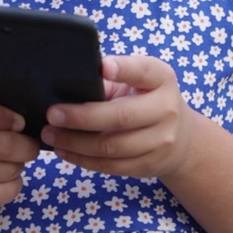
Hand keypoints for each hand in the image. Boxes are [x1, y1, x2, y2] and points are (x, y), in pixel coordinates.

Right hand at [0, 69, 41, 213]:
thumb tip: (0, 60)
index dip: (2, 116)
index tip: (20, 122)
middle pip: (3, 145)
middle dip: (26, 146)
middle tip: (29, 144)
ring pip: (9, 169)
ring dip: (20, 165)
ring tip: (13, 159)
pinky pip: (6, 191)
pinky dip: (14, 185)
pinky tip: (5, 177)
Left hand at [39, 55, 198, 179]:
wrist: (182, 138)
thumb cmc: (146, 99)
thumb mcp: (137, 82)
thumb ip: (110, 80)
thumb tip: (66, 86)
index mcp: (161, 79)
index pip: (144, 71)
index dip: (124, 69)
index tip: (102, 66)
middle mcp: (166, 109)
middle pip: (121, 116)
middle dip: (82, 117)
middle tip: (53, 114)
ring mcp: (161, 141)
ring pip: (112, 146)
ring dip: (76, 143)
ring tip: (50, 134)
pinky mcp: (149, 165)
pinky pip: (111, 166)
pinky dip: (83, 159)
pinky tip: (64, 151)